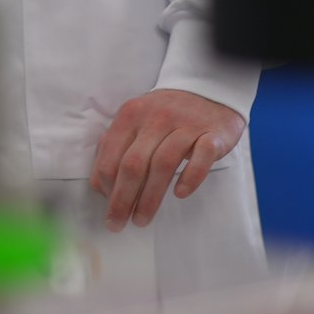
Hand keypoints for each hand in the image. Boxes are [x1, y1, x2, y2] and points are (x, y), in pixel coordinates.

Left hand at [88, 89, 243, 230]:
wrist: (208, 90)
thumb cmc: (165, 115)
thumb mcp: (136, 122)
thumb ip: (118, 147)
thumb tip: (100, 185)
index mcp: (131, 116)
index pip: (111, 155)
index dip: (106, 185)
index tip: (108, 207)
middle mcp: (156, 119)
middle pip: (134, 163)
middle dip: (123, 198)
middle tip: (119, 223)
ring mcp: (186, 125)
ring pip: (163, 164)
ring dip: (150, 197)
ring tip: (142, 219)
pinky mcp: (213, 134)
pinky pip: (201, 157)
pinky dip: (190, 177)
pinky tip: (180, 194)